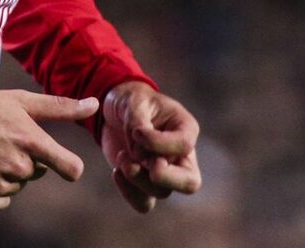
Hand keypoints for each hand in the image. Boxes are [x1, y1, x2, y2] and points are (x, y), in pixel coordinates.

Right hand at [0, 89, 97, 210]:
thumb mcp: (20, 101)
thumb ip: (61, 107)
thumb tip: (96, 104)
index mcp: (31, 141)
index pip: (70, 168)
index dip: (70, 167)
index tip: (64, 164)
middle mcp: (17, 166)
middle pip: (37, 173)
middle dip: (26, 160)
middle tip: (2, 141)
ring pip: (17, 187)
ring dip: (7, 174)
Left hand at [100, 81, 201, 212]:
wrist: (116, 111)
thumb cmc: (131, 100)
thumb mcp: (134, 102)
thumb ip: (137, 123)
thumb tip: (139, 151)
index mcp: (185, 129)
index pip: (185, 145)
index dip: (159, 143)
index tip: (136, 133)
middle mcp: (180, 155)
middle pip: (189, 182)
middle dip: (165, 178)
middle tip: (142, 164)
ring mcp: (165, 172)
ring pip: (162, 192)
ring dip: (138, 179)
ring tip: (122, 158)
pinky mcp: (145, 184)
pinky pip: (145, 203)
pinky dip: (129, 193)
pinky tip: (116, 172)